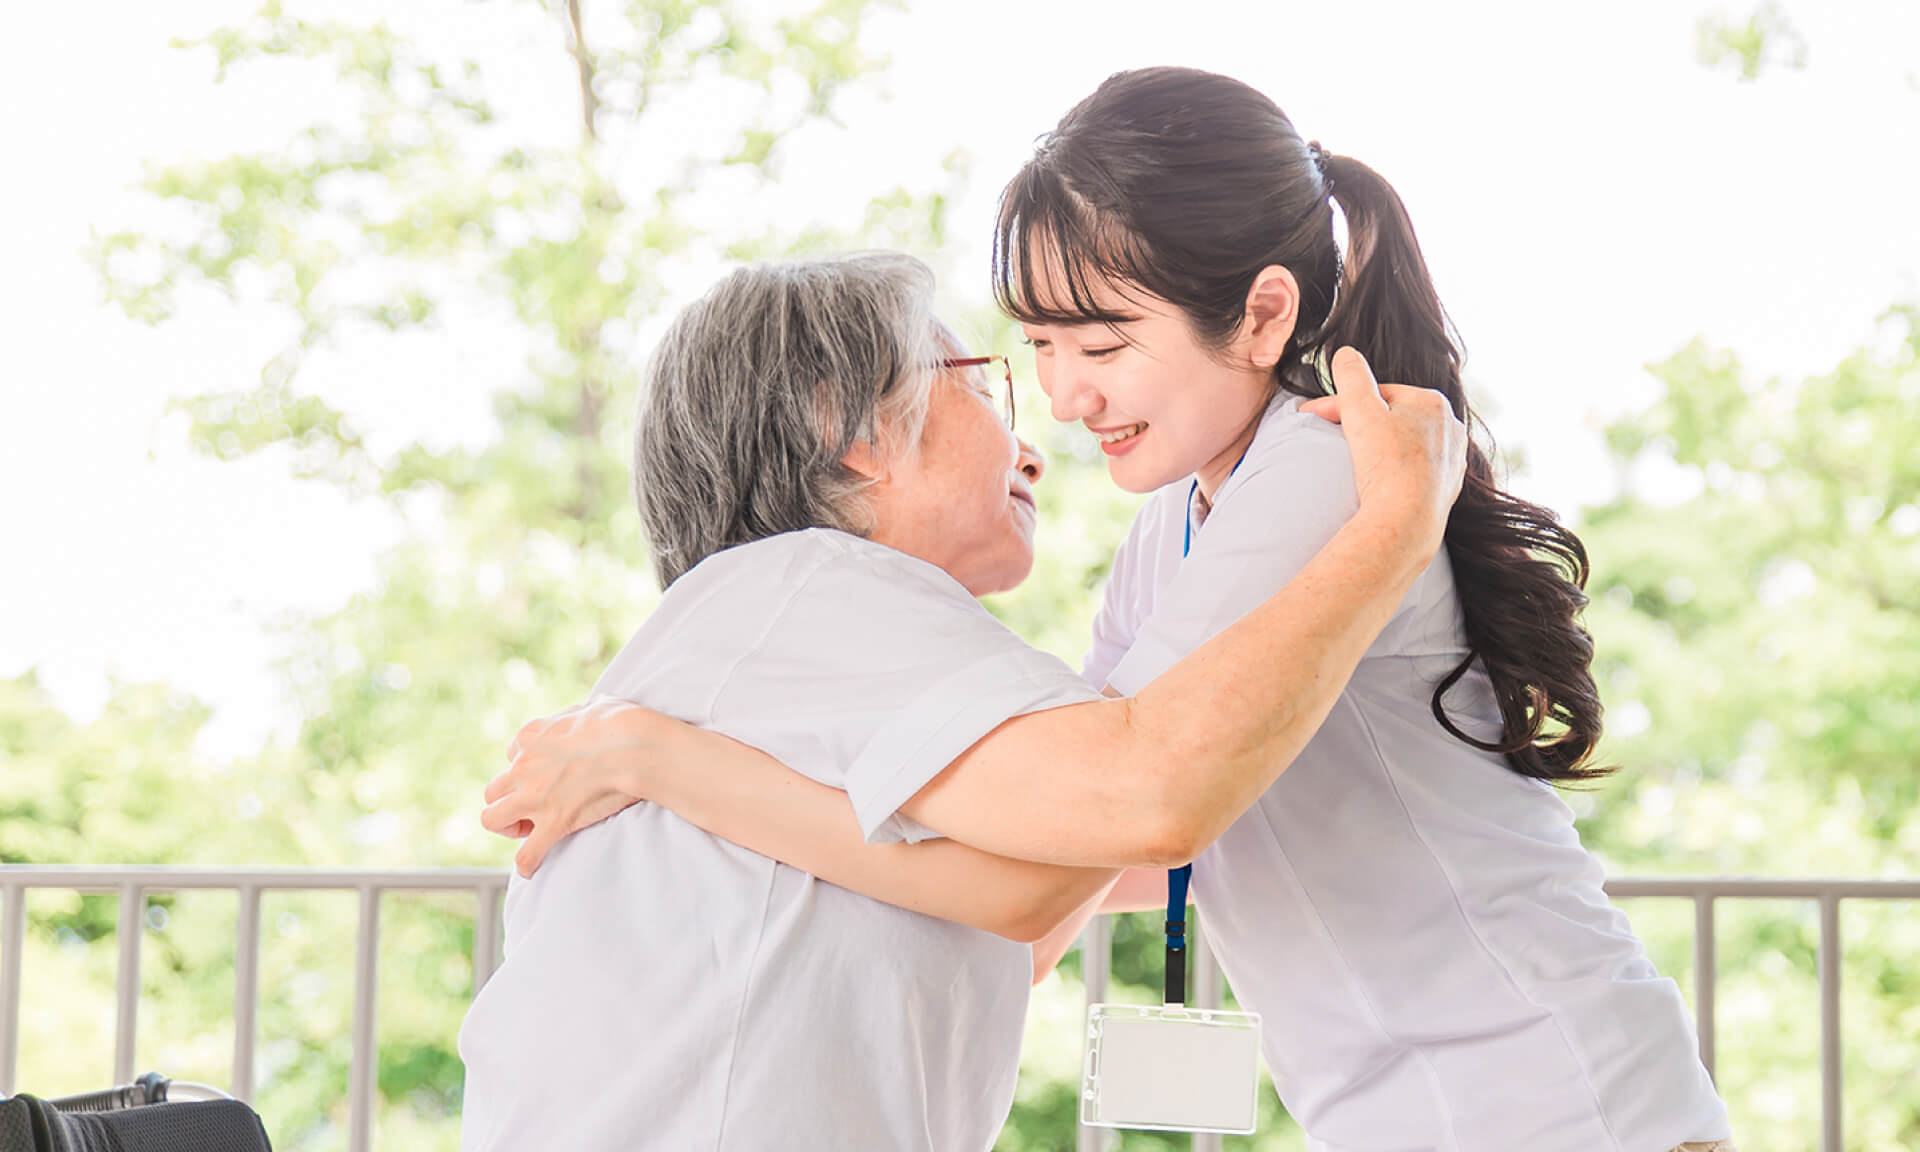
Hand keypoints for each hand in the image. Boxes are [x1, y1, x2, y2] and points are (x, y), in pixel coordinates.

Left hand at [482, 698, 660, 877]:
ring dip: (507, 826)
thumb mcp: (594, 705)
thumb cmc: (622, 722)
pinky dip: (528, 863)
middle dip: (509, 799)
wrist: (634, 746)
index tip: (547, 773)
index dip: (528, 767)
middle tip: (533, 806)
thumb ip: (582, 714)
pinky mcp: (554, 822)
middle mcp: (524, 766)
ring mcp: (535, 797)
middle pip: (494, 789)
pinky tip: (533, 868)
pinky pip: (527, 854)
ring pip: (491, 818)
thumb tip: (593, 712)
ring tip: (526, 831)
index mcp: (531, 736)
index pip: (512, 754)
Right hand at [1299, 347, 1465, 553]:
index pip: (1378, 395)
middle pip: (1394, 419)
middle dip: (1364, 426)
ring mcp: (1452, 460)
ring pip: (1406, 445)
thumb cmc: (1385, 463)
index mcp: (1433, 402)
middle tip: (1335, 443)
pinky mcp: (1448, 490)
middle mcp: (1450, 427)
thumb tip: (1346, 353)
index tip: (1316, 419)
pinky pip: (1415, 473)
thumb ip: (1351, 376)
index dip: (1344, 406)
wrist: (1406, 522)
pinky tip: (1380, 485)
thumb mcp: (1359, 409)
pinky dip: (1396, 474)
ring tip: (1358, 465)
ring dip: (1381, 449)